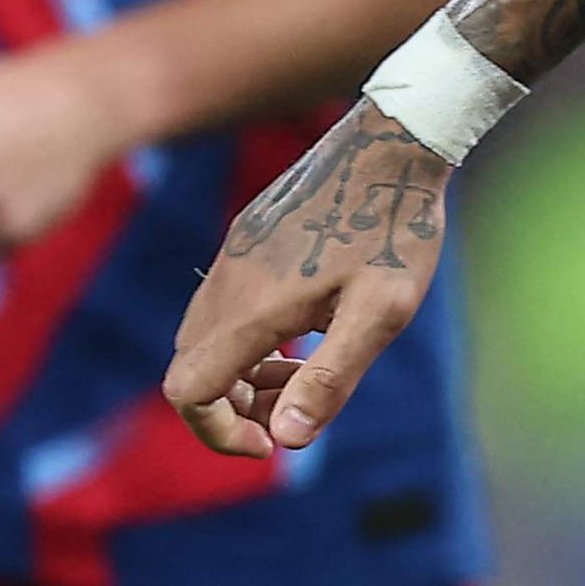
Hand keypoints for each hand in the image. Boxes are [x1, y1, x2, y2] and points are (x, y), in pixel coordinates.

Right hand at [161, 104, 450, 456]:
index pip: (189, 392)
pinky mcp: (246, 239)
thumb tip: (286, 442)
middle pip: (191, 371)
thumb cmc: (395, 229)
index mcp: (254, 307)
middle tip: (299, 408)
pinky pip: (223, 308)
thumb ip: (330, 378)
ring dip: (243, 375)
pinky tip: (306, 330)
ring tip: (307, 371)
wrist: (394, 141)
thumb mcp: (380, 313)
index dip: (219, 433)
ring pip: (205, 339)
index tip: (274, 444)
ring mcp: (233, 256)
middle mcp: (229, 281)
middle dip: (234, 408)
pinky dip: (249, 341)